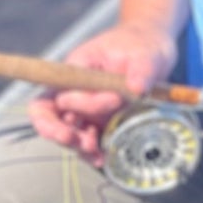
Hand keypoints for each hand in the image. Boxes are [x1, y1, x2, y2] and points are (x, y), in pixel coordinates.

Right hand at [27, 23, 176, 164]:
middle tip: (80, 141)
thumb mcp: (145, 53)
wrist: (152, 47)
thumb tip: (137, 88)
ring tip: (97, 153)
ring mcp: (87, 107)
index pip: (52, 94)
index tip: (90, 113)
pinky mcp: (101, 119)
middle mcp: (76, 91)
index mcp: (77, 70)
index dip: (61, 110)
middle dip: (59, 133)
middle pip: (50, 117)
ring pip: (70, 132)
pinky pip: (89, 138)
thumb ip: (141, 71)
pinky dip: (93, 151)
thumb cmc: (142, 44)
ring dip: (79, 146)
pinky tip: (103, 157)